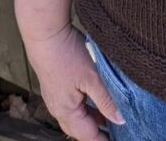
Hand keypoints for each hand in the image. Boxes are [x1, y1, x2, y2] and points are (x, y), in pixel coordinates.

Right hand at [22, 22, 125, 140]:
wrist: (45, 35)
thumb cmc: (68, 55)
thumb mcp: (92, 78)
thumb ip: (106, 101)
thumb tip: (120, 120)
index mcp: (66, 112)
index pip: (88, 135)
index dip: (103, 139)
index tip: (119, 139)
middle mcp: (58, 110)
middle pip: (80, 130)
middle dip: (97, 133)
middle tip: (116, 131)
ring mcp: (55, 99)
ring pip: (76, 117)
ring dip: (92, 119)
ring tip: (111, 117)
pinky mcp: (55, 88)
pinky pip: (71, 106)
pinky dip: (85, 108)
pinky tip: (96, 100)